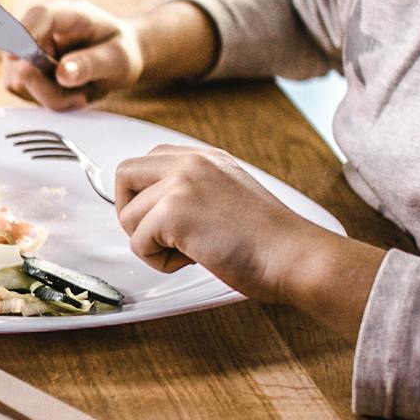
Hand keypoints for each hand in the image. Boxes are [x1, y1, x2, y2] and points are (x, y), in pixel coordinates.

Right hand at [0, 0, 144, 110]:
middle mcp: (43, 28)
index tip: (16, 54)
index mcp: (71, 14)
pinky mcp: (23, 69)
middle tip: (80, 98)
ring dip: (49, 96)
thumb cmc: (120, 52)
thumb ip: (92, 64)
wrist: (116, 60)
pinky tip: (68, 95)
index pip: (41, 15)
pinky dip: (47, 100)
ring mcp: (29, 48)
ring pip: (19, 79)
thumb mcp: (118, 59)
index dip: (25, 32)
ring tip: (80, 94)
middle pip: (21, 56)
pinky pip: (23, 91)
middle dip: (46, 86)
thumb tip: (62, 74)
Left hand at [107, 146, 316, 286]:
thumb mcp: (229, 195)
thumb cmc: (270, 241)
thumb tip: (155, 208)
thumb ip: (194, 190)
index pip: (148, 160)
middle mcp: (191, 162)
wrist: (295, 256)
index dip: (144, 194)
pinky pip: (138, 243)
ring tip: (191, 251)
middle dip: (132, 211)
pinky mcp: (173, 212)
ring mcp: (180, 184)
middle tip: (161, 237)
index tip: (158, 219)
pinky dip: (159, 262)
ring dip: (152, 244)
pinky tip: (194, 259)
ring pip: (128, 217)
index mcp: (205, 157)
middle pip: (125, 175)